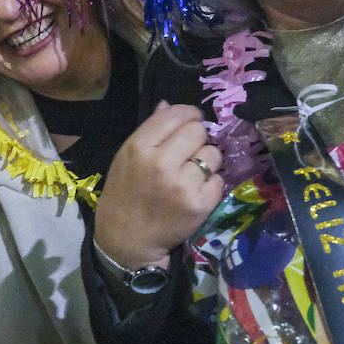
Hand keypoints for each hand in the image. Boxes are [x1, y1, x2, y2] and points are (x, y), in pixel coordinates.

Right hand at [93, 102, 223, 269]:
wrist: (127, 239)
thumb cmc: (125, 194)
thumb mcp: (127, 157)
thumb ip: (149, 131)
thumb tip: (168, 105)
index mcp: (139, 147)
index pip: (176, 114)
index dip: (189, 114)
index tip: (191, 121)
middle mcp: (161, 162)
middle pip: (198, 131)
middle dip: (198, 138)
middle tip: (189, 151)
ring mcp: (182, 184)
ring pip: (213, 154)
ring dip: (206, 161)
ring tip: (192, 173)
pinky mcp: (199, 204)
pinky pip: (219, 179)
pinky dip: (211, 184)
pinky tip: (196, 191)